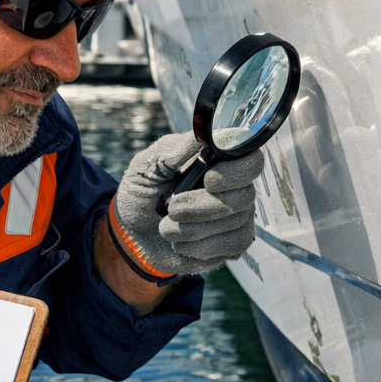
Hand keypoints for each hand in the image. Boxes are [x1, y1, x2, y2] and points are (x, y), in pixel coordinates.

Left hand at [110, 133, 264, 277]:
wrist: (129, 234)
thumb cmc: (141, 193)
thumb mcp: (149, 164)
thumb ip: (176, 148)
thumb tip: (202, 136)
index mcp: (217, 163)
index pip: (251, 161)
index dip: (236, 172)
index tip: (209, 180)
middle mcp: (232, 188)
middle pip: (244, 196)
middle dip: (204, 205)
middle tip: (173, 208)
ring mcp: (235, 216)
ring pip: (237, 222)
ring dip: (195, 228)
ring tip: (166, 228)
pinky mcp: (231, 243)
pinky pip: (234, 244)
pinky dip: (202, 246)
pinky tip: (180, 243)